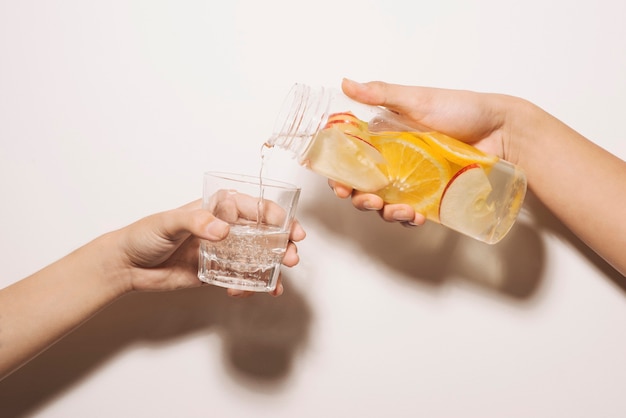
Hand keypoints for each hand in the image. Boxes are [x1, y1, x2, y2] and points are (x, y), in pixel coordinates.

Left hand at [112, 199, 305, 296]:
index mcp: (216, 208)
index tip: (289, 228)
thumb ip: (197, 222)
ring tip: (279, 281)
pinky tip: (250, 292)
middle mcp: (224, 228)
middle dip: (282, 245)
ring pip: (257, 257)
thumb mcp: (168, 222)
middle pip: (263, 233)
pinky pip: (241, 278)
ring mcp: (222, 252)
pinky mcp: (216, 273)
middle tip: (292, 257)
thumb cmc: (144, 235)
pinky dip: (251, 286)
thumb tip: (222, 230)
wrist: (126, 266)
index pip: (253, 207)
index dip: (276, 216)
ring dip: (273, 268)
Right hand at [330, 78, 515, 225]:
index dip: (341, 174)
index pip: (352, 159)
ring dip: (385, 213)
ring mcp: (411, 179)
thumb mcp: (417, 99)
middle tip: (369, 201)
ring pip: (385, 204)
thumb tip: (346, 84)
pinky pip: (412, 213)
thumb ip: (381, 94)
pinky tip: (416, 216)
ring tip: (400, 212)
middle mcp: (393, 160)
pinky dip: (409, 219)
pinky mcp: (430, 195)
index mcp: (383, 137)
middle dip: (360, 199)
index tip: (340, 185)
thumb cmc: (461, 109)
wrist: (501, 129)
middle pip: (363, 186)